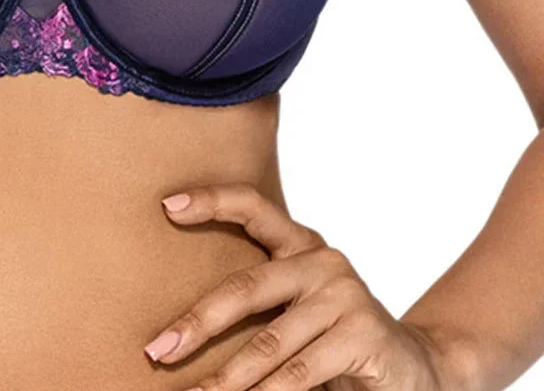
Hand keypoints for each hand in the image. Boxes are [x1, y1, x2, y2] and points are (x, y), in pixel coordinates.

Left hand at [142, 182, 452, 390]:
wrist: (416, 370)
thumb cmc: (338, 343)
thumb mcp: (297, 316)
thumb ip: (259, 311)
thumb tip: (182, 334)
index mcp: (301, 246)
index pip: (254, 207)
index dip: (212, 200)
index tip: (168, 206)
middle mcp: (322, 262)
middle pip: (247, 287)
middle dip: (198, 323)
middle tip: (158, 349)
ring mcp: (345, 295)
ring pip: (270, 343)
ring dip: (227, 377)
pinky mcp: (363, 333)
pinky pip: (301, 372)